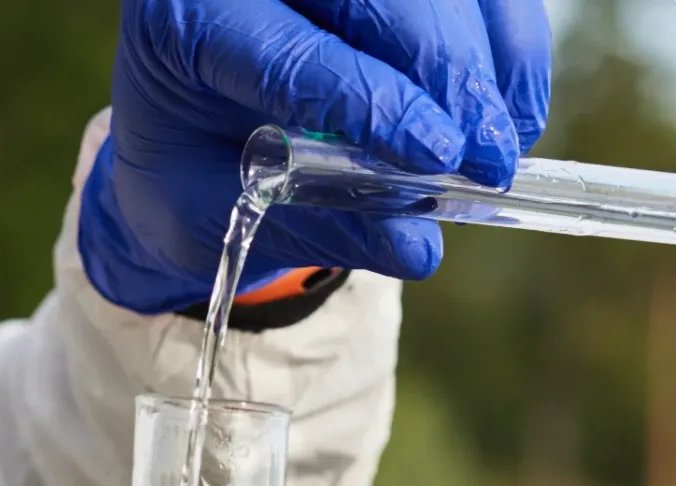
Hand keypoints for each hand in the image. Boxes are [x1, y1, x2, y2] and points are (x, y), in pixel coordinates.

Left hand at [80, 0, 551, 311]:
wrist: (187, 139)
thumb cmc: (193, 177)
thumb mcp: (227, 215)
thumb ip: (316, 223)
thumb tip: (418, 246)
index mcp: (187, 21)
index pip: (291, 53)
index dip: (374, 102)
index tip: (441, 156)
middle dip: (447, 72)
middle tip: (491, 159)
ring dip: (487, 53)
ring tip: (507, 138)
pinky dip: (506, 34)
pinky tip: (516, 103)